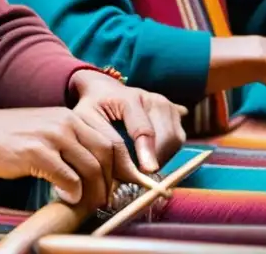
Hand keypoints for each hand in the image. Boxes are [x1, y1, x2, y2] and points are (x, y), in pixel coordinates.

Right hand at [0, 104, 120, 207]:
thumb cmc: (15, 136)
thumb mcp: (49, 130)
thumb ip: (73, 144)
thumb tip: (96, 172)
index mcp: (72, 116)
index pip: (110, 139)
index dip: (122, 164)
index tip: (125, 182)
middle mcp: (67, 122)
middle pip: (106, 153)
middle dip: (112, 180)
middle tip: (107, 199)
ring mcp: (52, 136)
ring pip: (91, 167)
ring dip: (95, 191)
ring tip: (91, 203)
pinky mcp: (37, 153)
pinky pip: (67, 178)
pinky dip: (73, 193)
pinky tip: (68, 199)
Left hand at [69, 69, 186, 179]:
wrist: (106, 91)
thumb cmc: (94, 108)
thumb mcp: (87, 120)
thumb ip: (104, 143)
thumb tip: (125, 172)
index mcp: (130, 98)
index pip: (144, 130)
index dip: (147, 152)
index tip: (148, 171)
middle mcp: (154, 99)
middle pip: (167, 137)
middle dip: (155, 160)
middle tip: (137, 174)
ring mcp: (168, 105)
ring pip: (175, 141)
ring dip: (161, 158)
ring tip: (139, 163)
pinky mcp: (175, 114)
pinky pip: (177, 141)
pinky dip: (165, 153)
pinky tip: (147, 154)